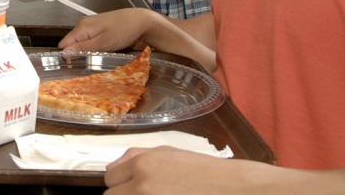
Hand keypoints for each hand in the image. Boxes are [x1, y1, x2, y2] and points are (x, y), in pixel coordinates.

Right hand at [58, 8, 155, 53]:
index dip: (68, 56)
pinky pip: (90, 39)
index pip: (64, 45)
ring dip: (88, 51)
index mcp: (82, 27)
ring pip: (82, 42)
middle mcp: (83, 24)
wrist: (142, 21)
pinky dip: (95, 46)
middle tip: (93, 61)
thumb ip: (83, 48)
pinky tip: (106, 49)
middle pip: (72, 44)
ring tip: (101, 55)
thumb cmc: (124, 31)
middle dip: (79, 54)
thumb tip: (64, 53)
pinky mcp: (99, 27)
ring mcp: (91, 25)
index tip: (79, 65)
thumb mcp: (103, 43)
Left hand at [105, 147, 244, 193]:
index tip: (133, 187)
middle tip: (148, 193)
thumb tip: (109, 169)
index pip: (109, 179)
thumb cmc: (204, 172)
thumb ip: (135, 157)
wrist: (236, 190)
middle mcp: (143, 186)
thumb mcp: (169, 153)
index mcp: (143, 165)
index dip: (121, 184)